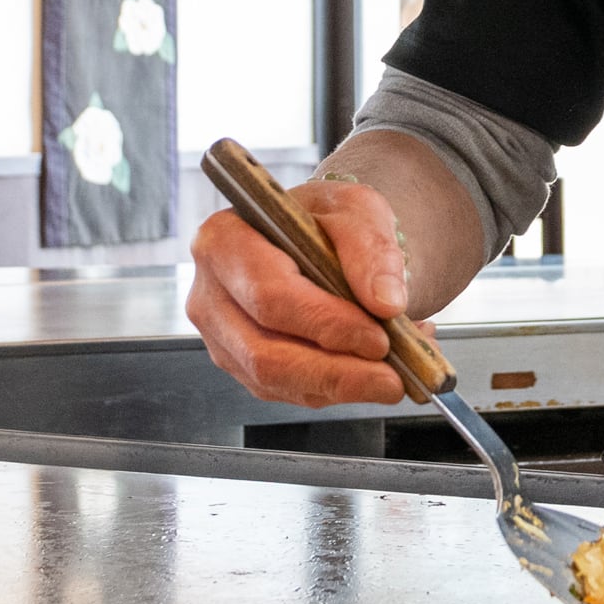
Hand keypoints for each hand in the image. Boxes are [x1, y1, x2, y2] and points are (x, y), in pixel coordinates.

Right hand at [186, 179, 417, 408]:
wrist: (320, 238)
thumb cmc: (328, 220)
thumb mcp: (357, 211)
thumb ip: (372, 251)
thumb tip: (386, 302)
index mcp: (223, 241)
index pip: (269, 294)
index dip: (324, 323)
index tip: (378, 338)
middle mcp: (210, 293)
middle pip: (264, 351)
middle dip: (334, 371)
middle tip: (392, 379)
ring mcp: (221, 336)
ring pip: (273, 381)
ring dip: (337, 387)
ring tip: (391, 380)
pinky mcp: (240, 365)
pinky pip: (284, 392)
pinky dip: (332, 389)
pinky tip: (369, 374)